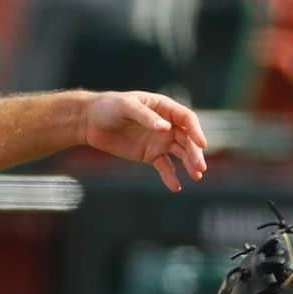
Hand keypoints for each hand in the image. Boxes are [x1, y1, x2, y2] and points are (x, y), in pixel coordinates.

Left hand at [85, 91, 207, 191]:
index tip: (202, 144)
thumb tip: (166, 128)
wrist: (90, 122)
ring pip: (180, 153)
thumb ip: (146, 117)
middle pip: (187, 139)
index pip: (186, 119)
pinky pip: (165, 166)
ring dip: (189, 164)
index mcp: (164, 107)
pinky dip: (170, 176)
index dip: (196, 131)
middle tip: (200, 168)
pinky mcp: (150, 155)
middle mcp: (166, 125)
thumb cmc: (109, 107)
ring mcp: (160, 141)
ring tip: (196, 176)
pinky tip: (175, 186)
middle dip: (195, 153)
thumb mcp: (126, 107)